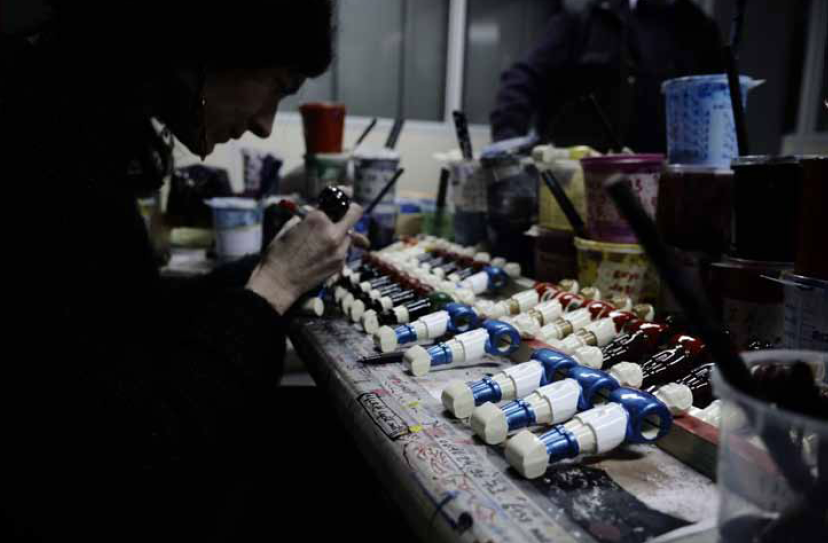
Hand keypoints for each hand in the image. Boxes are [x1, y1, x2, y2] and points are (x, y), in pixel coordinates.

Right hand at [247, 203, 362, 313]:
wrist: (279, 282)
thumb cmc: (280, 253)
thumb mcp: (291, 225)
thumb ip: (311, 214)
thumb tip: (322, 206)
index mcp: (318, 219)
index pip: (342, 200)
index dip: (343, 196)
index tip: (345, 193)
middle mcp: (333, 233)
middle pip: (355, 213)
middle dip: (349, 211)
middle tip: (341, 214)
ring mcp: (339, 250)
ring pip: (350, 234)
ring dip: (342, 233)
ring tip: (326, 239)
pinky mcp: (340, 264)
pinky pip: (345, 250)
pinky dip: (338, 248)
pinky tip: (323, 253)